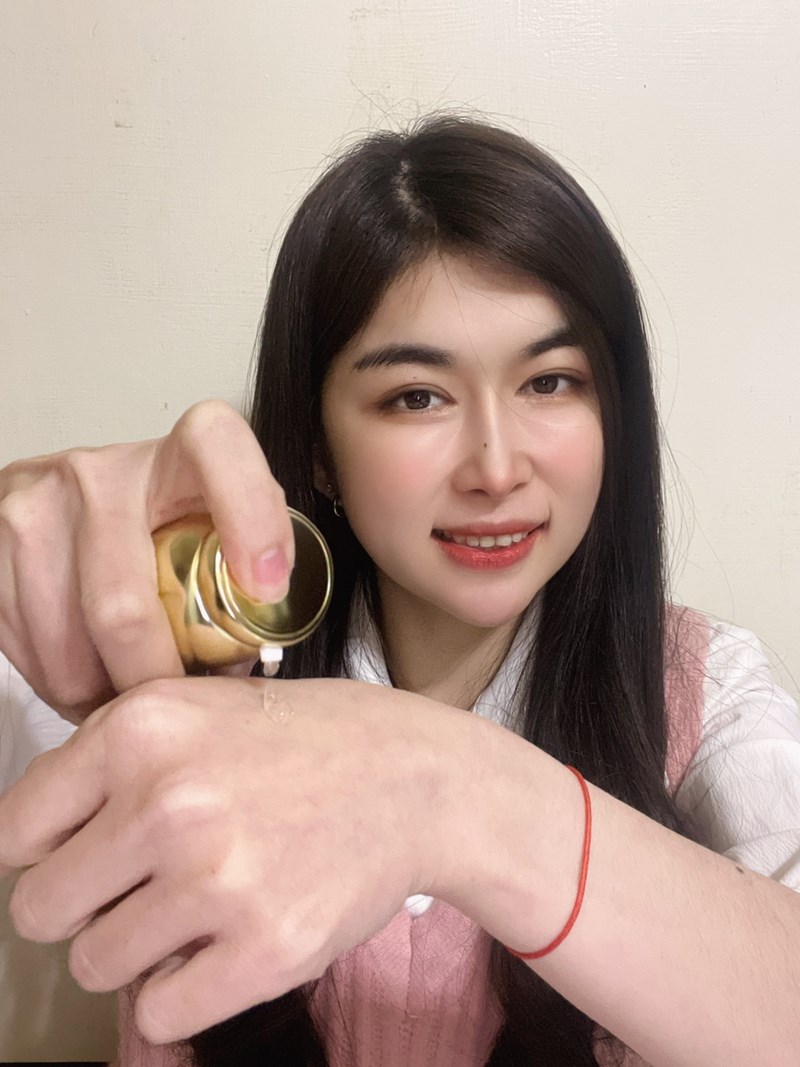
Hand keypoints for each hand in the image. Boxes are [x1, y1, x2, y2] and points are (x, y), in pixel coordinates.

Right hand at [0, 401, 293, 721]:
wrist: (77, 496)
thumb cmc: (168, 522)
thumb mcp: (221, 525)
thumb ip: (247, 569)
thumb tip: (242, 666)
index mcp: (180, 451)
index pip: (220, 450)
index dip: (251, 518)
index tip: (266, 588)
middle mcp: (102, 471)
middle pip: (123, 609)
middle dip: (154, 682)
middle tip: (177, 707)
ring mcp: (36, 506)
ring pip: (67, 650)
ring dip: (104, 694)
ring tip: (133, 692)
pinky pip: (24, 651)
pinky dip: (62, 684)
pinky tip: (91, 672)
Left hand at [0, 675, 452, 1043]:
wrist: (419, 778)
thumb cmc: (307, 741)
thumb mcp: (202, 708)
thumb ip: (113, 761)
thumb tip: (33, 842)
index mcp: (140, 729)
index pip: (14, 830)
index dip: (48, 849)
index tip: (87, 853)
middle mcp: (168, 802)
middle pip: (39, 910)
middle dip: (86, 905)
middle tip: (145, 884)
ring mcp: (217, 880)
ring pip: (95, 964)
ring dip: (138, 947)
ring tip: (198, 906)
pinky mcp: (264, 950)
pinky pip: (158, 1011)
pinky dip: (182, 989)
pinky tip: (226, 941)